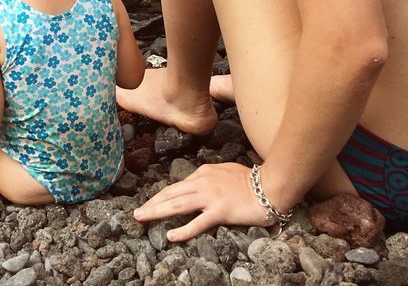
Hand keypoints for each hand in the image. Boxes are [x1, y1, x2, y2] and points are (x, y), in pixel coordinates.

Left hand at [132, 163, 270, 241]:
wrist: (271, 187)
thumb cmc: (252, 181)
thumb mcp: (226, 171)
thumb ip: (211, 177)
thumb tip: (200, 182)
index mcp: (204, 173)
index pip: (177, 186)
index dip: (162, 195)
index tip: (150, 202)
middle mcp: (203, 182)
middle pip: (171, 194)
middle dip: (152, 203)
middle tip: (136, 213)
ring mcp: (210, 197)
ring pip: (178, 205)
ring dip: (157, 212)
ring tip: (142, 218)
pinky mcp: (220, 211)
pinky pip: (198, 222)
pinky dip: (183, 230)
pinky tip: (171, 236)